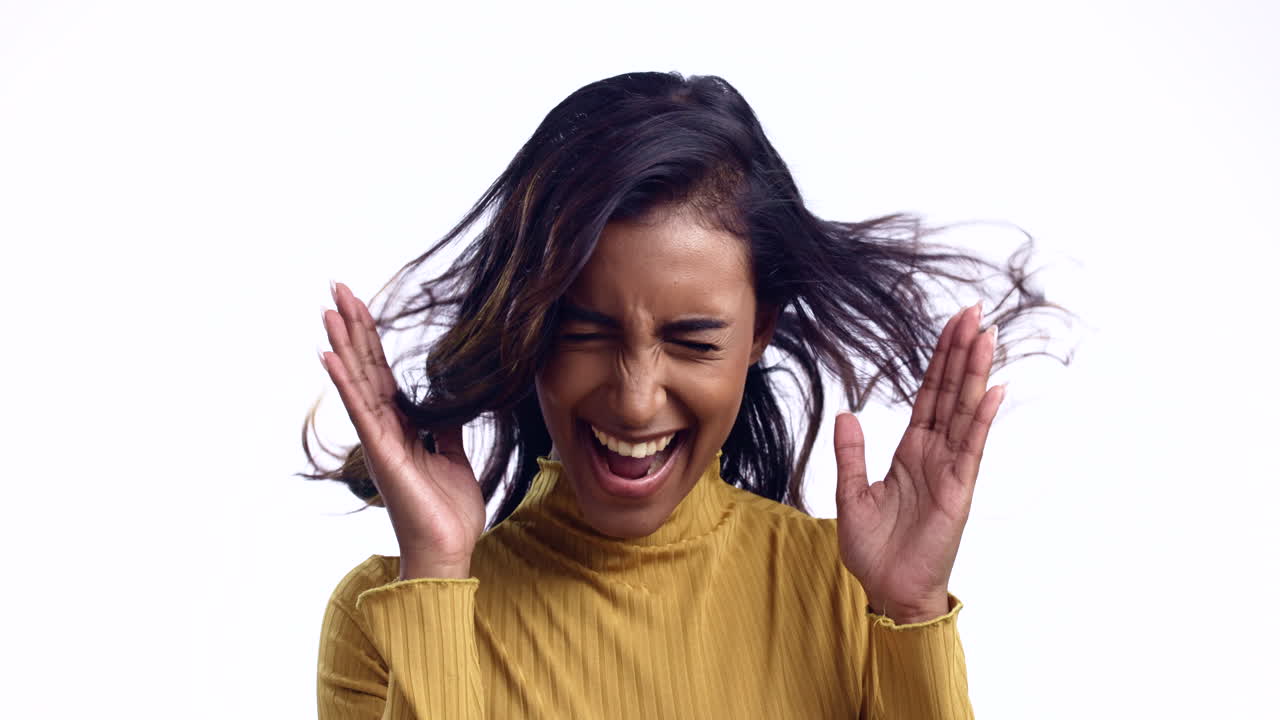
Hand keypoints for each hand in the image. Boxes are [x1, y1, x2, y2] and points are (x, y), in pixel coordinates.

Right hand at [319, 281, 484, 578]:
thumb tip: (448, 400)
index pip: (382, 372)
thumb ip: (444, 426)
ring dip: (342, 345)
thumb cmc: (447, 511)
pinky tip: (329, 356)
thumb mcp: (452, 457)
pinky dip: (345, 383)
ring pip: (357, 383)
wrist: (448, 549)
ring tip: (326, 310)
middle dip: (352, 327)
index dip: (371, 337)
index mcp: (400, 427)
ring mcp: (379, 440)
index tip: (360, 303)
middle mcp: (383, 429)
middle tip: (337, 288)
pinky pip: (361, 412)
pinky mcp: (382, 454)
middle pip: (365, 367)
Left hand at [834, 302, 1005, 622]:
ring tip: (986, 335)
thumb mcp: (852, 495)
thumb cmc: (874, 551)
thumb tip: (846, 414)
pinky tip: (993, 389)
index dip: (939, 359)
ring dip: (975, 373)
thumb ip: (851, 454)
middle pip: (951, 392)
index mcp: (911, 451)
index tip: (951, 325)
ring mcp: (951, 469)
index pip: (928, 394)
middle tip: (974, 310)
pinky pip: (972, 446)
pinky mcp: (959, 489)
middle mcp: (935, 454)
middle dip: (961, 351)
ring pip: (965, 411)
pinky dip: (983, 418)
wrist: (888, 591)